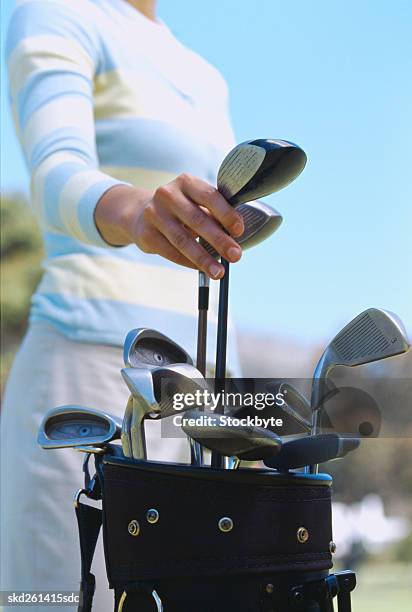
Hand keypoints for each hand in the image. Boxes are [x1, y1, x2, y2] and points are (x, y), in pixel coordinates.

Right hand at [95, 175, 244, 278]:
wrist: (141, 213)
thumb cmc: (179, 209)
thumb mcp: (195, 202)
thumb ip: (213, 214)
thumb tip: (234, 236)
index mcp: (186, 182)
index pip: (210, 196)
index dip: (226, 214)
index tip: (239, 231)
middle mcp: (168, 195)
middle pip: (197, 220)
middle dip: (219, 240)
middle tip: (235, 255)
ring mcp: (154, 214)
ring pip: (183, 240)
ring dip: (204, 258)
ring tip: (218, 272)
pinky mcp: (146, 234)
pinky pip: (171, 252)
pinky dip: (188, 263)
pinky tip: (201, 269)